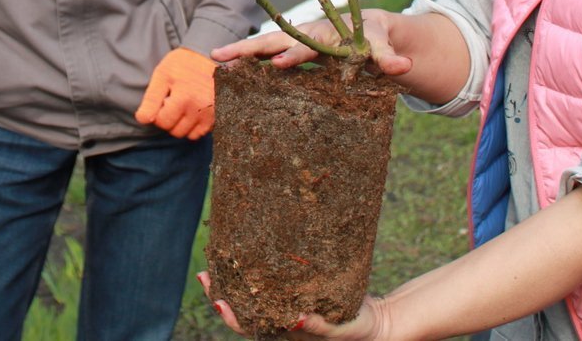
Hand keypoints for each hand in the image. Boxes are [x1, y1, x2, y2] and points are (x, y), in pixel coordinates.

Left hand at [134, 47, 216, 138]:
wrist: (211, 57)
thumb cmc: (183, 64)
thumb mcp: (163, 74)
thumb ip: (151, 98)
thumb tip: (143, 119)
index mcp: (184, 97)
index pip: (161, 122)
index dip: (157, 112)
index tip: (163, 99)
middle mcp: (199, 108)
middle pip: (173, 130)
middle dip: (169, 119)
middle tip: (174, 101)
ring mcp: (210, 114)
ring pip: (186, 134)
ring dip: (181, 124)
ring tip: (184, 105)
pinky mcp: (217, 117)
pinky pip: (199, 133)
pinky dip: (193, 126)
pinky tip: (193, 111)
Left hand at [197, 271, 388, 340]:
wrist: (376, 324)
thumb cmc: (356, 331)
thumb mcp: (339, 330)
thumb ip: (318, 326)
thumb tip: (294, 318)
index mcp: (283, 333)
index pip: (248, 326)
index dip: (230, 314)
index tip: (215, 298)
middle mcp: (280, 320)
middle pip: (243, 307)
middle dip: (222, 291)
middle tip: (204, 272)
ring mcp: (287, 306)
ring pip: (254, 293)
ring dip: (235, 278)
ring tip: (220, 256)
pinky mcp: (299, 292)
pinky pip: (273, 281)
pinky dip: (259, 268)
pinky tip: (254, 250)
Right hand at [211, 10, 412, 79]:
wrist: (365, 27)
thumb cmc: (371, 36)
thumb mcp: (381, 44)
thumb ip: (388, 56)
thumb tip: (405, 66)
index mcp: (324, 33)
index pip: (306, 46)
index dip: (294, 56)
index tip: (279, 65)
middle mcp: (303, 35)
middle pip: (272, 41)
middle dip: (247, 49)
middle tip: (220, 57)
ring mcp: (293, 44)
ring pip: (263, 48)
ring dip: (240, 55)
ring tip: (214, 64)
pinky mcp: (290, 54)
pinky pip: (265, 60)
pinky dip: (247, 65)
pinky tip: (228, 77)